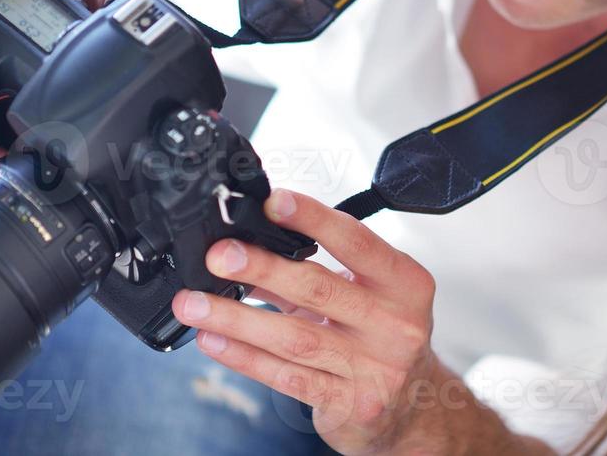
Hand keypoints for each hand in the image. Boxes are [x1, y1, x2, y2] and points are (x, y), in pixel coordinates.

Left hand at [172, 189, 442, 455]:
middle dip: (262, 269)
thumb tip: (256, 242)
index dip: (315, 219)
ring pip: (294, 337)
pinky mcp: (348, 402)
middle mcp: (395, 323)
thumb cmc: (383, 334)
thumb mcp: (369, 294)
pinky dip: (245, 356)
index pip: (358, 242)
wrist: (412, 403)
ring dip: (237, 317)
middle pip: (320, 288)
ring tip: (194, 303)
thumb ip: (323, 270)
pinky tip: (215, 340)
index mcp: (405, 283)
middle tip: (220, 256)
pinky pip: (287, 377)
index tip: (273, 203)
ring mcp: (374, 366)